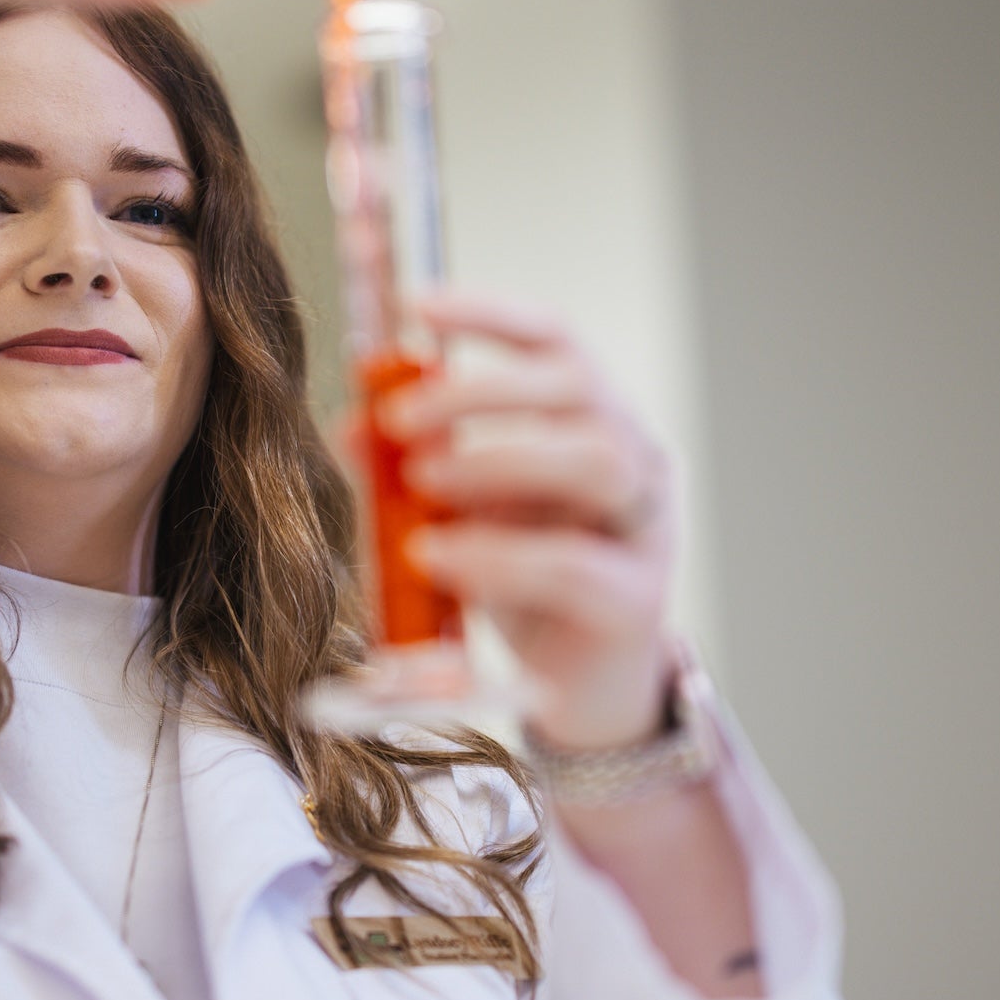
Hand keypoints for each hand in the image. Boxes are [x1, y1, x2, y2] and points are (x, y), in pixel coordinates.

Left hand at [382, 291, 677, 751]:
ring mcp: (646, 529)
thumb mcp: (463, 514)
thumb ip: (413, 467)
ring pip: (596, 461)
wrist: (579, 692)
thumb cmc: (527, 586)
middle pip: (577, 388)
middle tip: (399, 417)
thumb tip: (352, 421)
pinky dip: (498, 556)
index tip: (419, 306)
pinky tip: (438, 556)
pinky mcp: (635, 603)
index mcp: (593, 422)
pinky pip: (574, 565)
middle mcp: (634, 461)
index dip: (493, 314)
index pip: (557, 342)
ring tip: (420, 482)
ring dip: (496, 460)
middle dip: (481, 391)